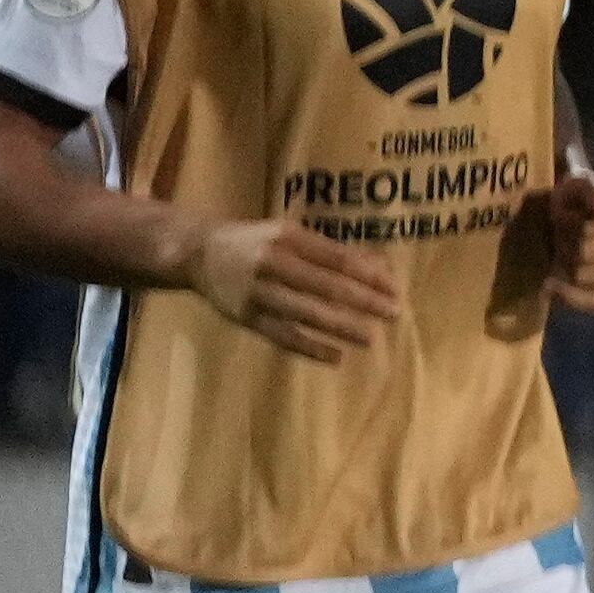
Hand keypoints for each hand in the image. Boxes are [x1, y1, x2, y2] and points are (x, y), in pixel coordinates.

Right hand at [187, 216, 401, 362]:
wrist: (197, 253)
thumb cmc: (258, 242)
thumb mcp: (291, 235)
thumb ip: (333, 251)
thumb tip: (381, 265)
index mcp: (288, 239)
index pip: (337, 259)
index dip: (369, 275)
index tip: (396, 289)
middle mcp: (272, 264)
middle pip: (326, 286)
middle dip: (364, 301)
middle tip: (394, 313)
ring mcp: (257, 293)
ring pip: (305, 313)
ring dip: (341, 327)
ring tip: (371, 338)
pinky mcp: (246, 317)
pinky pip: (282, 336)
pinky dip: (310, 348)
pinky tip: (336, 357)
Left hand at [540, 172, 593, 312]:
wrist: (578, 228)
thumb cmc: (574, 204)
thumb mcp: (576, 185)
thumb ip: (584, 183)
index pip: (587, 228)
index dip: (564, 220)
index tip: (558, 214)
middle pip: (584, 251)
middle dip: (563, 242)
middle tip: (557, 237)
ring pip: (583, 274)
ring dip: (563, 263)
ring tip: (560, 254)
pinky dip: (570, 296)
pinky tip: (553, 287)